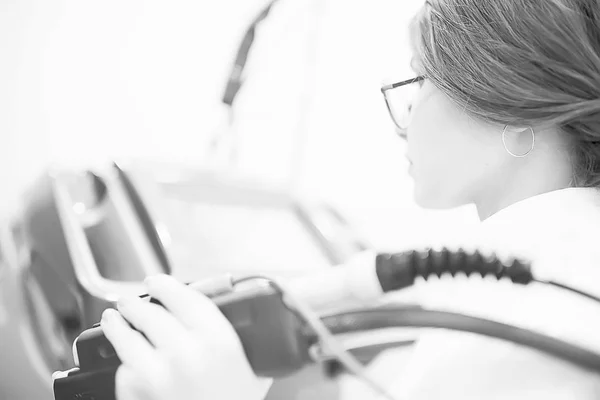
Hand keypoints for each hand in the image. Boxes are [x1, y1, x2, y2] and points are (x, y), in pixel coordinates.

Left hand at [100, 274, 271, 399]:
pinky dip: (125, 365)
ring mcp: (156, 370)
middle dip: (135, 302)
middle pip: (149, 310)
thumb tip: (240, 320)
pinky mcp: (136, 391)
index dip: (164, 284)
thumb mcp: (255, 373)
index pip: (182, 294)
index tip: (156, 282)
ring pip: (125, 333)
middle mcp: (185, 348)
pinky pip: (124, 368)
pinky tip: (128, 362)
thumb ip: (249, 344)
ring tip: (112, 317)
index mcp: (218, 338)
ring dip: (116, 322)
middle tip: (131, 301)